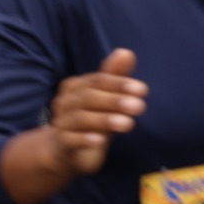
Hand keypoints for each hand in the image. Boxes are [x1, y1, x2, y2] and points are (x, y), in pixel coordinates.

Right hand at [46, 49, 148, 177]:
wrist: (63, 151)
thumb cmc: (89, 120)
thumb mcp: (104, 99)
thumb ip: (114, 77)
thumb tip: (126, 52)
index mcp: (74, 86)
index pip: (98, 80)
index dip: (119, 83)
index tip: (142, 90)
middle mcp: (65, 101)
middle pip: (89, 97)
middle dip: (115, 100)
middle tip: (139, 106)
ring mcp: (61, 122)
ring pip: (81, 118)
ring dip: (104, 119)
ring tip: (128, 123)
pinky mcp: (61, 144)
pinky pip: (70, 139)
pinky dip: (84, 139)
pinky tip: (101, 140)